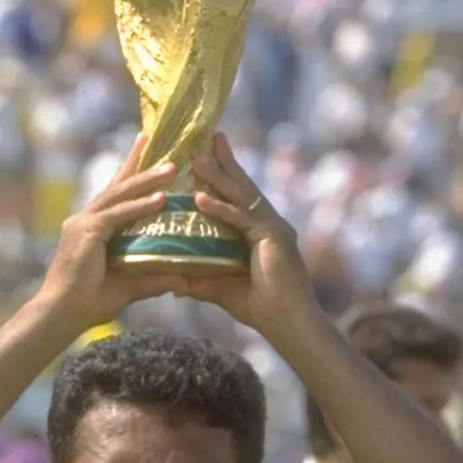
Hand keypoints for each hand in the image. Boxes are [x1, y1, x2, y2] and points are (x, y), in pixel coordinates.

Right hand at [38, 134, 178, 327]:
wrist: (62, 313)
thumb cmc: (89, 303)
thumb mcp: (129, 287)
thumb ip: (153, 279)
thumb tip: (182, 279)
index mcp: (92, 229)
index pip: (116, 196)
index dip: (132, 176)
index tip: (147, 154)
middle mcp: (85, 219)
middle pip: (117, 185)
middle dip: (139, 164)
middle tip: (160, 145)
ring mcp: (84, 223)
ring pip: (120, 195)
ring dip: (147, 180)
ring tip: (171, 169)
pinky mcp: (86, 232)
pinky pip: (118, 215)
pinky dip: (139, 206)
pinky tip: (160, 199)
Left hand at [181, 135, 318, 343]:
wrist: (288, 324)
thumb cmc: (261, 308)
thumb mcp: (221, 290)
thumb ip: (200, 281)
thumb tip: (174, 282)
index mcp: (261, 232)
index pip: (240, 198)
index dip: (225, 176)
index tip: (207, 155)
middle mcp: (270, 224)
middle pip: (243, 187)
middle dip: (224, 162)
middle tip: (208, 137)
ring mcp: (274, 228)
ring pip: (242, 197)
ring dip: (217, 177)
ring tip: (195, 160)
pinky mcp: (274, 238)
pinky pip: (242, 219)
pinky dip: (221, 209)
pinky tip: (200, 199)